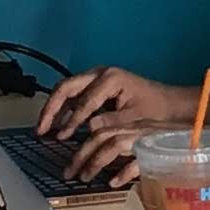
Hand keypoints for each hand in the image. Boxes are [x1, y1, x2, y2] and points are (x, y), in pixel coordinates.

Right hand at [39, 65, 182, 143]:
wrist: (169, 103)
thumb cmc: (156, 109)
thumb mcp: (135, 117)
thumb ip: (112, 121)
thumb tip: (89, 126)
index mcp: (110, 78)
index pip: (84, 100)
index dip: (72, 119)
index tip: (62, 135)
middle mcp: (100, 73)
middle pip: (66, 88)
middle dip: (51, 108)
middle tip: (41, 129)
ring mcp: (97, 79)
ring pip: (67, 91)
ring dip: (54, 109)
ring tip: (44, 130)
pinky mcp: (96, 87)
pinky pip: (75, 97)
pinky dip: (65, 111)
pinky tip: (60, 127)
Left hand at [76, 119, 209, 193]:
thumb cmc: (189, 152)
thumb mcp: (157, 154)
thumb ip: (136, 160)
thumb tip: (113, 175)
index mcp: (139, 125)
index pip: (104, 130)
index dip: (85, 147)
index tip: (74, 167)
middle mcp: (142, 127)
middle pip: (101, 135)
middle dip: (81, 155)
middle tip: (69, 174)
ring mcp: (152, 136)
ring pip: (113, 143)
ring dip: (94, 161)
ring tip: (84, 177)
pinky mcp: (163, 147)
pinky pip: (137, 158)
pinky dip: (123, 171)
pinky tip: (114, 183)